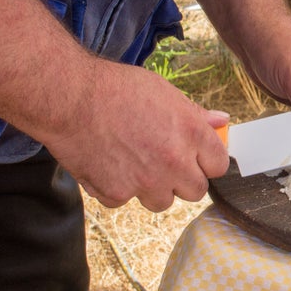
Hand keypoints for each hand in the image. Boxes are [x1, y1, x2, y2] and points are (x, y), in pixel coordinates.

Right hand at [41, 59, 230, 211]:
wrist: (69, 98)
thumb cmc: (116, 89)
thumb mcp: (164, 92)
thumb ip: (195, 114)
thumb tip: (221, 121)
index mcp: (192, 133)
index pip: (219, 166)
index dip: (206, 162)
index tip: (195, 158)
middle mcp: (174, 162)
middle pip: (196, 191)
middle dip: (182, 180)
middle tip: (163, 162)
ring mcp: (147, 181)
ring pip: (162, 202)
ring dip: (151, 188)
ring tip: (133, 161)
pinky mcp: (118, 194)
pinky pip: (126, 201)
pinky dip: (116, 188)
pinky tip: (107, 164)